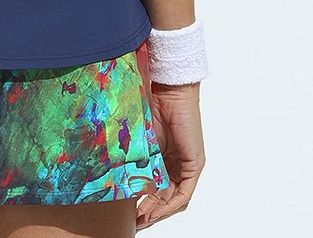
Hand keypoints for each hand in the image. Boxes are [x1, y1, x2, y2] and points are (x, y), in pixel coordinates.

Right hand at [136, 81, 205, 229]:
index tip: (130, 213)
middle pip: (165, 198)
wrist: (169, 90)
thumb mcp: (139, 139)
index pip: (156, 189)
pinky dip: (170, 204)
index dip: (143, 204)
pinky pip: (184, 193)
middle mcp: (178, 165)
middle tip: (135, 223)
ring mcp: (188, 166)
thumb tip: (118, 177)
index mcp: (164, 159)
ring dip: (158, 212)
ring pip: (174, 199)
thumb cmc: (152, 105)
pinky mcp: (194, 165)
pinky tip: (156, 211)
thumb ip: (134, 158)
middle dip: (149, 213)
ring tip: (142, 220)